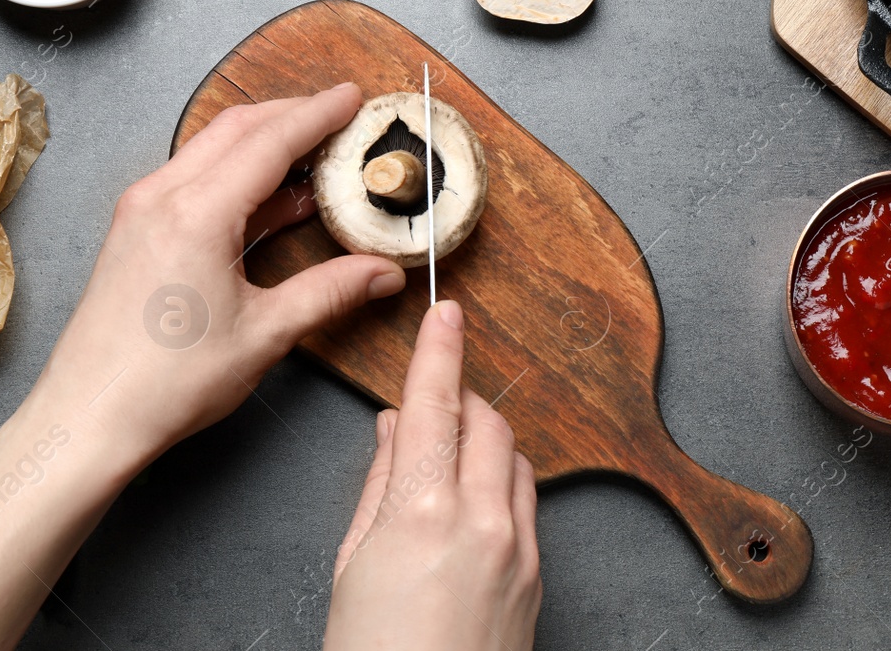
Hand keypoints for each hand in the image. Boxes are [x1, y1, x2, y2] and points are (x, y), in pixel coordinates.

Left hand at [35, 83, 407, 463]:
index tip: (352, 97)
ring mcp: (140, 211)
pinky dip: (234, 175)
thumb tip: (382, 273)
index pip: (269, 141)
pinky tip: (268, 201)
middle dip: (292, 116)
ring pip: (210, 151)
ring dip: (262, 145)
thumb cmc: (166, 383)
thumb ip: (328, 292)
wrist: (88, 417)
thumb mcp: (264, 334)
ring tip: (313, 157)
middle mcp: (161, 197)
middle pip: (237, 130)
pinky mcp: (132, 231)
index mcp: (196, 213)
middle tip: (339, 117)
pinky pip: (190, 180)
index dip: (318, 115)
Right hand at [324, 301, 541, 650]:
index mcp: (420, 512)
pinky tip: (469, 501)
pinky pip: (527, 502)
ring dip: (484, 439)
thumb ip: (378, 482)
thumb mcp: (352, 564)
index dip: (439, 350)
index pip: (435, 403)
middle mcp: (480, 521)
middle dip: (460, 400)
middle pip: (486, 421)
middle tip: (430, 403)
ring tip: (444, 458)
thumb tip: (396, 426)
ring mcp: (518, 550)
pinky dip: (502, 482)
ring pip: (514, 457)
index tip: (446, 312)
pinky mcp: (538, 577)